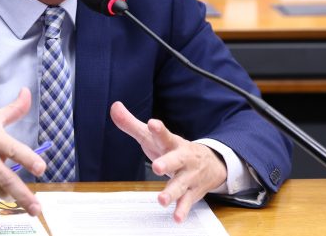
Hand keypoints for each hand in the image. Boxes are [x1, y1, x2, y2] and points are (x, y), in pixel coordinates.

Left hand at [110, 101, 226, 222]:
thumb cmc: (174, 148)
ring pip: (181, 184)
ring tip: (161, 200)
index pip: (164, 134)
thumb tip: (114, 107)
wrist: (211, 162)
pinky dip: (182, 209)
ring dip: (172, 192)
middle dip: (167, 163)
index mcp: (171, 143)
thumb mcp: (153, 137)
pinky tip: (177, 217)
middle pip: (176, 159)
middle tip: (157, 167)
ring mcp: (189, 175)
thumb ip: (131, 124)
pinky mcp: (193, 191)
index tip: (152, 124)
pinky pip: (187, 201)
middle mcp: (182, 158)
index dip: (158, 129)